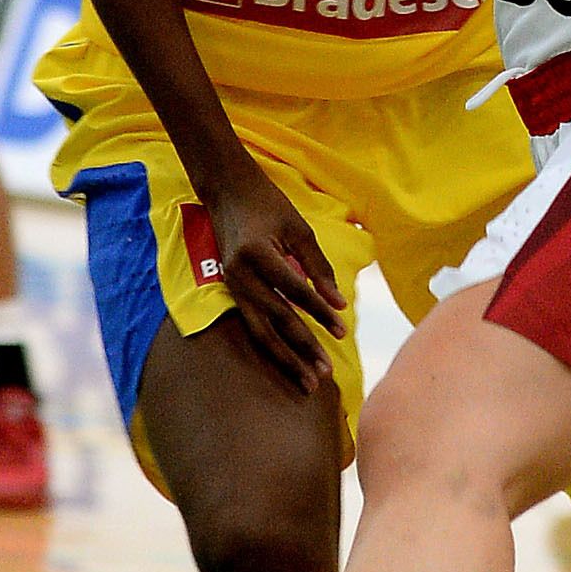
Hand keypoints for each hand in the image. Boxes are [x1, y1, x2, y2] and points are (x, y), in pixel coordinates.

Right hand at [204, 162, 345, 393]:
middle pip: (275, 320)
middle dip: (302, 348)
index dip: (320, 313)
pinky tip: (288, 362)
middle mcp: (239, 274)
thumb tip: (339, 304)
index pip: (295, 292)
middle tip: (325, 372)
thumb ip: (319, 268)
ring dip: (285, 358)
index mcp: (257, 254)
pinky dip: (271, 345)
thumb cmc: (269, 205)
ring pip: (260, 331)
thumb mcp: (300, 229)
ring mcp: (231, 285)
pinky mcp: (230, 290)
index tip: (342, 331)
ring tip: (308, 381)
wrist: (228, 190)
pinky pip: (252, 324)